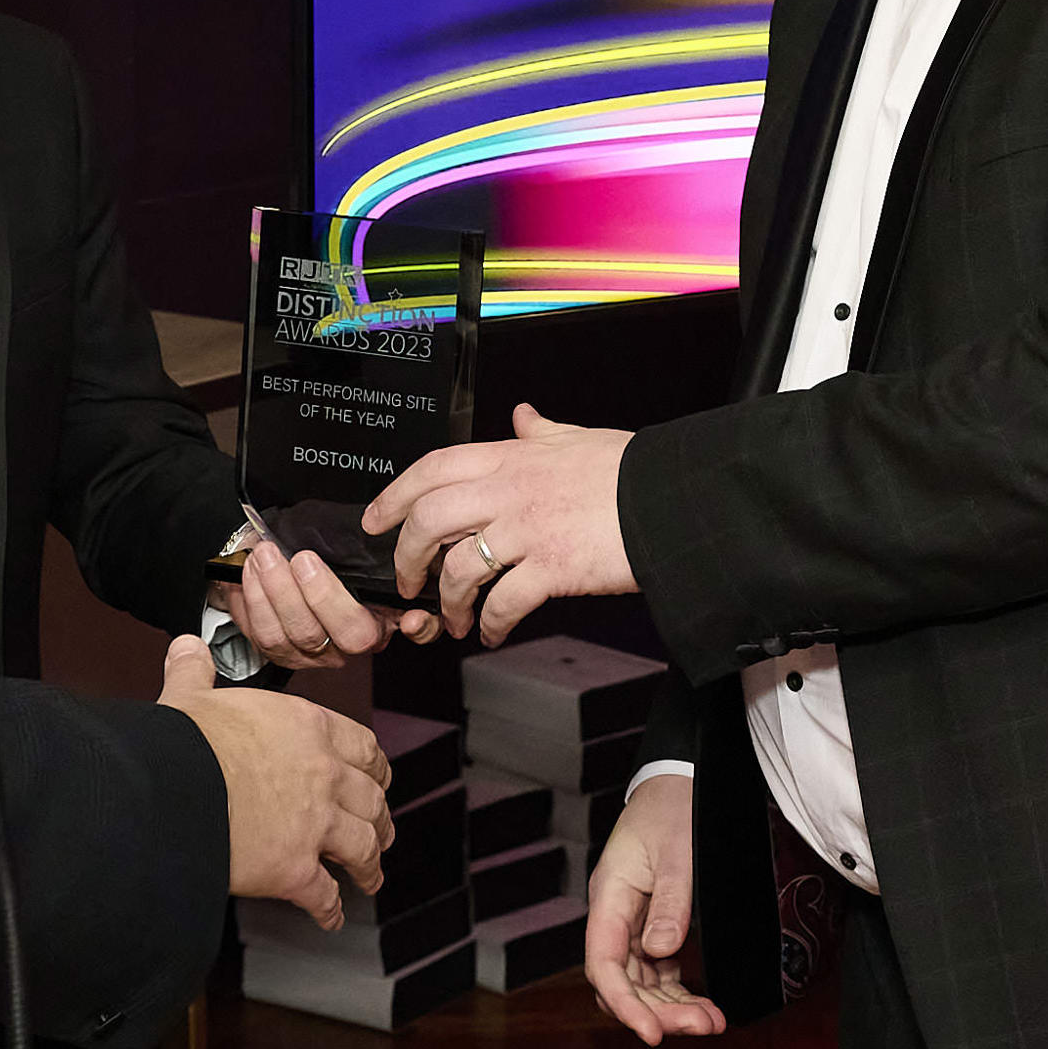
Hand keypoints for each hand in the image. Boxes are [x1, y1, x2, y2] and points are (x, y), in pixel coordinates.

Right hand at [157, 637, 388, 923]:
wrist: (172, 791)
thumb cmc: (183, 743)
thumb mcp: (189, 698)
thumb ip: (195, 673)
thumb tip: (186, 647)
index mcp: (306, 728)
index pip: (361, 746)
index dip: (375, 766)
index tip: (378, 776)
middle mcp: (322, 775)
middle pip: (371, 799)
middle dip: (380, 818)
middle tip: (381, 831)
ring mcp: (314, 824)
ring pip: (362, 847)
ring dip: (369, 865)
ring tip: (370, 876)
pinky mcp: (294, 869)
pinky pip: (324, 894)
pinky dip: (330, 908)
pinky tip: (330, 916)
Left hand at [222, 509, 382, 673]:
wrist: (326, 588)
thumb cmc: (351, 577)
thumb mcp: (364, 565)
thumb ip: (352, 558)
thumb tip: (323, 533)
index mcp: (370, 628)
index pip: (353, 631)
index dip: (325, 597)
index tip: (305, 560)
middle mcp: (337, 649)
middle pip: (307, 633)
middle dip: (281, 589)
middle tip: (268, 553)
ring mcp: (303, 655)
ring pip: (275, 638)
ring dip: (259, 594)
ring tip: (254, 560)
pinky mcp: (274, 653)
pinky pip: (253, 635)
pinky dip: (243, 603)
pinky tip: (243, 576)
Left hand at [365, 403, 638, 646]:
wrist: (671, 499)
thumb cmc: (628, 470)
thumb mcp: (577, 439)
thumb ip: (541, 432)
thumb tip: (522, 415)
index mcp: (511, 458)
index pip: (432, 469)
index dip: (394, 496)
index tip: (375, 521)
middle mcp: (510, 491)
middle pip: (429, 521)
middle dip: (408, 556)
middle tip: (408, 582)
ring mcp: (528, 531)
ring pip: (459, 568)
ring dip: (447, 601)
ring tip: (453, 619)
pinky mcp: (552, 568)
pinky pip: (503, 603)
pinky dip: (490, 624)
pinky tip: (492, 633)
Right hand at [581, 771, 719, 1043]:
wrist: (677, 781)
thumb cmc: (674, 807)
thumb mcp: (677, 851)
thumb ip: (670, 902)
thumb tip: (661, 952)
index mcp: (609, 896)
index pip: (603, 965)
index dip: (624, 1005)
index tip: (651, 1034)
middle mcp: (614, 916)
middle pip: (622, 982)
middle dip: (659, 1011)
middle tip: (705, 1026)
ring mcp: (632, 923)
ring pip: (641, 982)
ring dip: (671, 1007)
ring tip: (712, 1023)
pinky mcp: (653, 925)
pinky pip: (658, 971)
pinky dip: (677, 991)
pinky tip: (703, 1006)